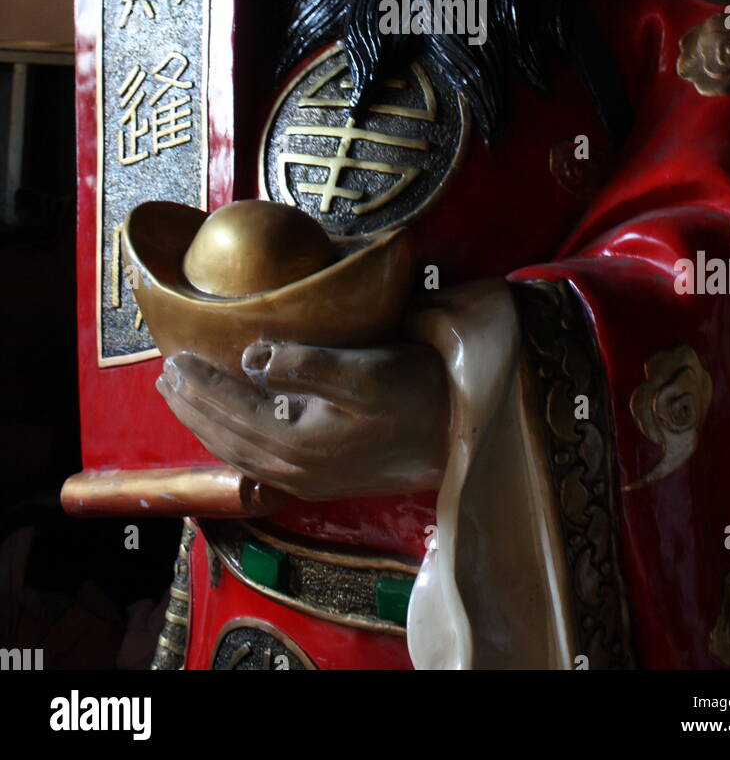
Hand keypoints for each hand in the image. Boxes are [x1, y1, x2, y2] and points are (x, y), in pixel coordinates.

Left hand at [156, 340, 448, 500]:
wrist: (458, 434)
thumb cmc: (415, 392)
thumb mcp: (364, 371)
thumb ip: (307, 365)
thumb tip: (252, 357)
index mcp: (298, 442)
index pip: (232, 410)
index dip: (200, 385)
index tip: (172, 358)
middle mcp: (295, 469)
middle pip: (226, 438)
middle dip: (192, 407)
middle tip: (164, 377)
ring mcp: (307, 479)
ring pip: (239, 453)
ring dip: (207, 425)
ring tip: (184, 399)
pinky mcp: (320, 479)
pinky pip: (258, 462)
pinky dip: (233, 442)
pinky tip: (231, 430)